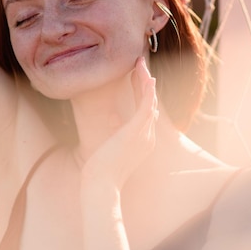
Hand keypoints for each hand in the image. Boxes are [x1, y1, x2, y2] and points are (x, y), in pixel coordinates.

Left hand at [81, 58, 157, 191]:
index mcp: (143, 140)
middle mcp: (148, 137)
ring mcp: (144, 135)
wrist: (101, 186)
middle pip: (150, 102)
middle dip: (145, 81)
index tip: (138, 76)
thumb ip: (116, 135)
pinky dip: (147, 92)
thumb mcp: (111, 149)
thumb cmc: (102, 172)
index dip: (143, 92)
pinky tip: (148, 78)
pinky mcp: (136, 132)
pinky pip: (145, 108)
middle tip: (140, 63)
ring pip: (149, 101)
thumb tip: (113, 121)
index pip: (146, 111)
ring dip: (146, 80)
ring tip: (141, 63)